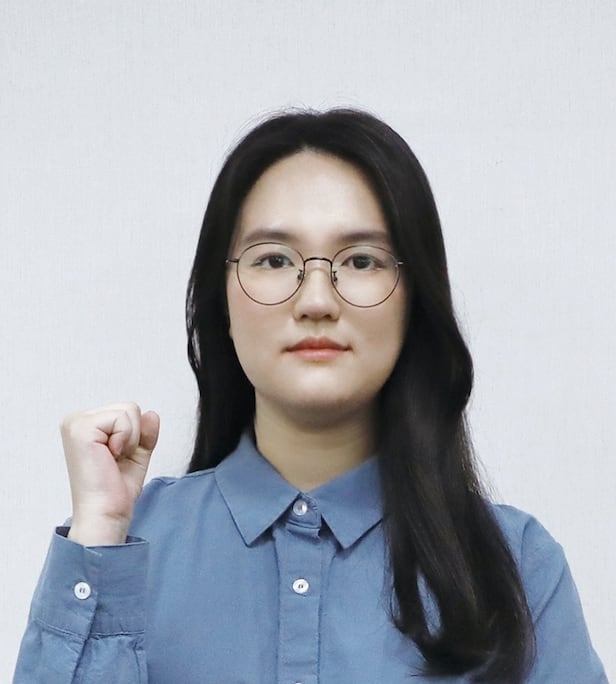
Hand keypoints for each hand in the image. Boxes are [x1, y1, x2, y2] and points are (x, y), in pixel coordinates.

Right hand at [60, 402, 159, 545]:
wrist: (106, 513)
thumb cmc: (115, 490)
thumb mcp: (137, 454)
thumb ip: (145, 432)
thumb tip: (152, 413)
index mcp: (86, 425)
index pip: (127, 411)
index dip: (135, 436)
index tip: (118, 458)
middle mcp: (76, 421)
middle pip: (129, 407)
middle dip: (134, 435)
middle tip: (116, 460)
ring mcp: (76, 423)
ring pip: (128, 410)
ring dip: (130, 439)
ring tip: (112, 459)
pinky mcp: (80, 428)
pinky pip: (122, 417)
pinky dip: (125, 439)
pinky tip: (110, 456)